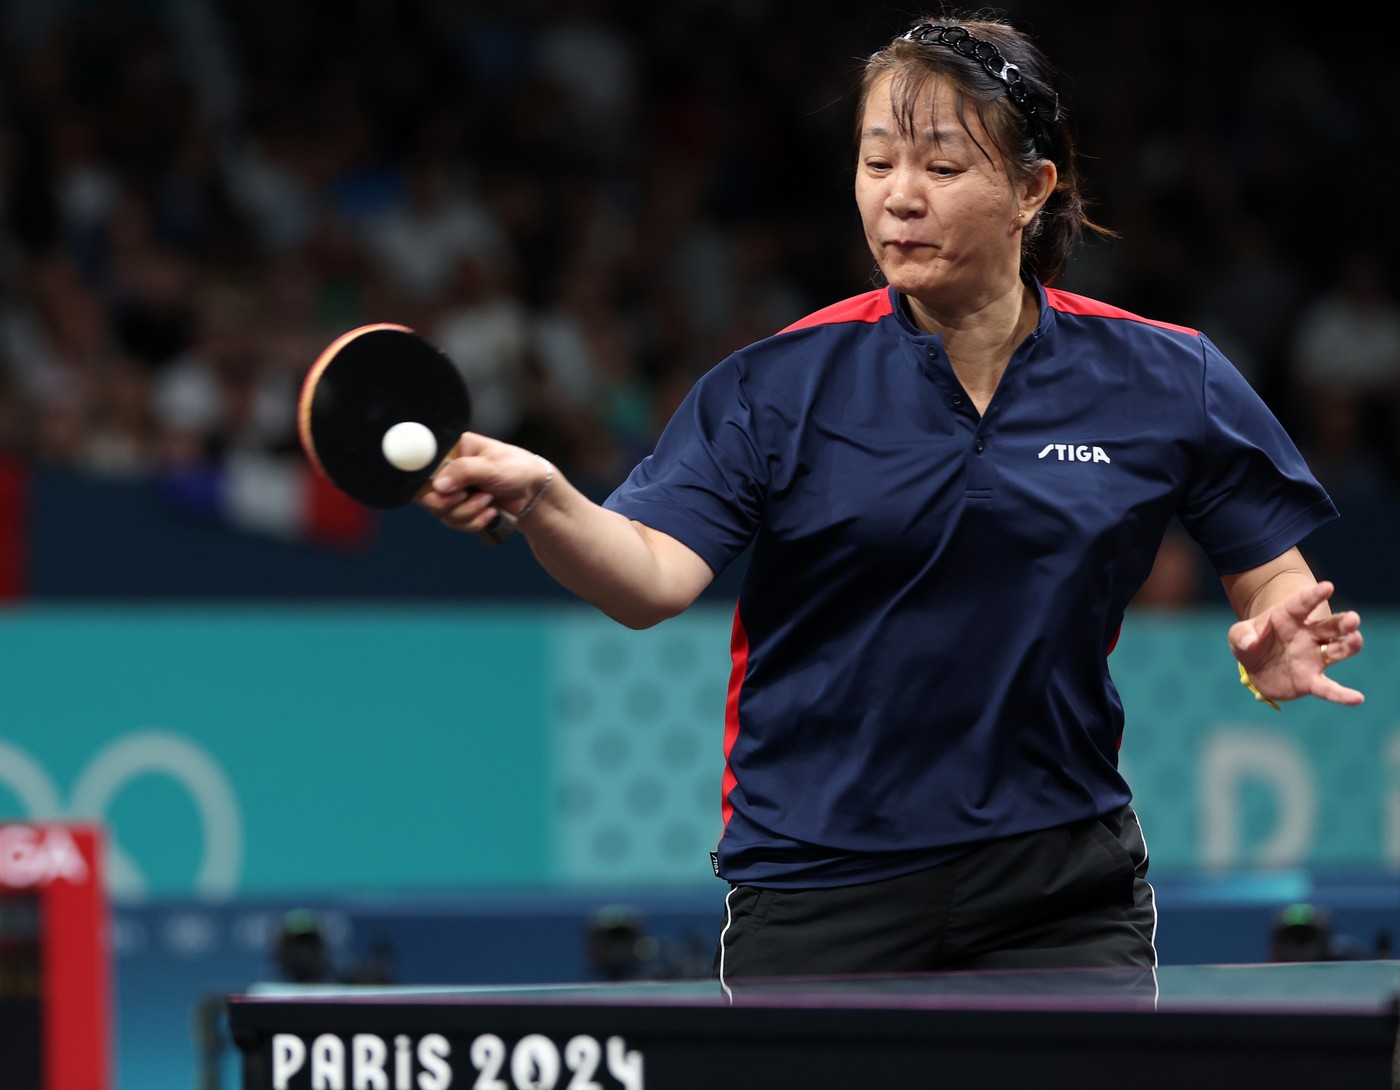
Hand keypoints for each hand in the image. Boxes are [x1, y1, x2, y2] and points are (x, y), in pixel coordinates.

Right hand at [417, 432, 550, 535]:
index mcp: (453, 451)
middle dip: (453, 503)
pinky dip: (473, 522)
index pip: (424, 468)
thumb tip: (439, 485)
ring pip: (442, 513)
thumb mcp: (492, 465)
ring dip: (468, 512)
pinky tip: (490, 513)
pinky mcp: (460, 508)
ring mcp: (453, 491)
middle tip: (471, 496)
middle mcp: (448, 470)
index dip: (432, 485)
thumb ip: (464, 471)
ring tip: (489, 500)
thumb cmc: (517, 469)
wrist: (534, 492)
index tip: (450, 490)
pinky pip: (454, 523)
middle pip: (428, 496)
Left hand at [1227, 581, 1363, 705]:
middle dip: (1343, 622)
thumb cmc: (1249, 642)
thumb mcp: (1237, 635)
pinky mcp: (1311, 681)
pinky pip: (1328, 688)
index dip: (1314, 596)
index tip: (1328, 586)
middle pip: (1330, 626)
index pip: (1303, 604)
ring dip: (1349, 646)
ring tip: (1355, 640)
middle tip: (1353, 619)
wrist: (1254, 668)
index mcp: (1290, 617)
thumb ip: (1241, 635)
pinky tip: (1357, 699)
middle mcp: (1308, 635)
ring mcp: (1313, 658)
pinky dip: (1342, 694)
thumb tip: (1250, 643)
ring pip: (1337, 650)